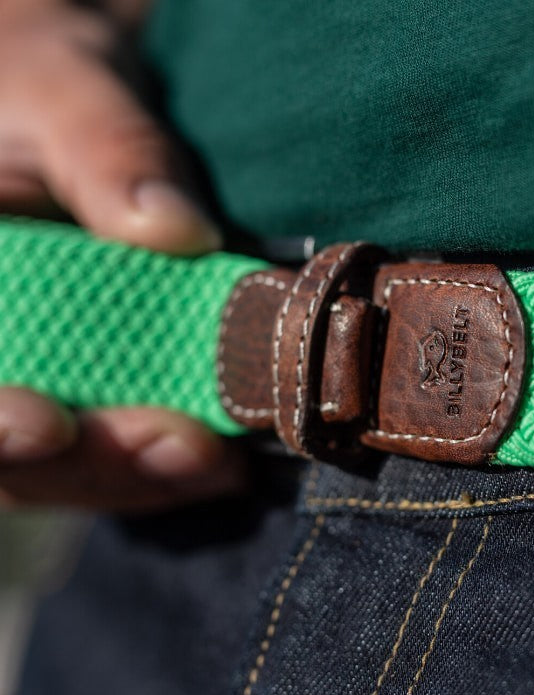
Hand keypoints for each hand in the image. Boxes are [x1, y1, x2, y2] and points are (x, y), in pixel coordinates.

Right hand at [0, 1, 247, 510]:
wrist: (84, 120)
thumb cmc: (51, 94)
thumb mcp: (65, 90)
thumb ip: (105, 148)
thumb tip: (173, 226)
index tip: (48, 425)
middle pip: (9, 451)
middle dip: (94, 461)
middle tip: (185, 449)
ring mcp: (33, 379)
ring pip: (68, 467)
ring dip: (145, 476)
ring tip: (219, 460)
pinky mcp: (95, 393)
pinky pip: (121, 450)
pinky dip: (170, 463)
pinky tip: (224, 457)